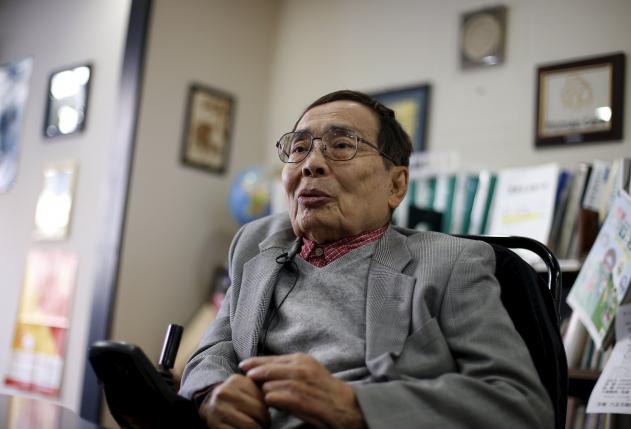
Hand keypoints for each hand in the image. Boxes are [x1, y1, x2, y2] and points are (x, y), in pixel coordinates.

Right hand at [198, 374, 269, 428]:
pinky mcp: (215, 425)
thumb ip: (262, 388)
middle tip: (265, 424)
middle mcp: (225, 393)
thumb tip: (282, 396)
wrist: (210, 404)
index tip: (267, 413)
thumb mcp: (247, 387)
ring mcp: (219, 409)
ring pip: (250, 426)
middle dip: (265, 421)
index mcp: (236, 381)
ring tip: (258, 428)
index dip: (269, 408)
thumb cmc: (236, 396)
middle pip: (258, 411)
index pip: (263, 397)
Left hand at [240, 353, 365, 428]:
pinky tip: (272, 404)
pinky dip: (272, 401)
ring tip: (262, 396)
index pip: (272, 358)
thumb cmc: (324, 390)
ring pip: (271, 385)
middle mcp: (302, 368)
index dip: (256, 362)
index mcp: (302, 359)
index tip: (244, 365)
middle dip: (256, 374)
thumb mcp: (307, 372)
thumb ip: (288, 369)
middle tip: (246, 378)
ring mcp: (303, 384)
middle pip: (269, 369)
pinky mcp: (304, 400)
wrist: (347, 405)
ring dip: (265, 392)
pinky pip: (278, 398)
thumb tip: (263, 371)